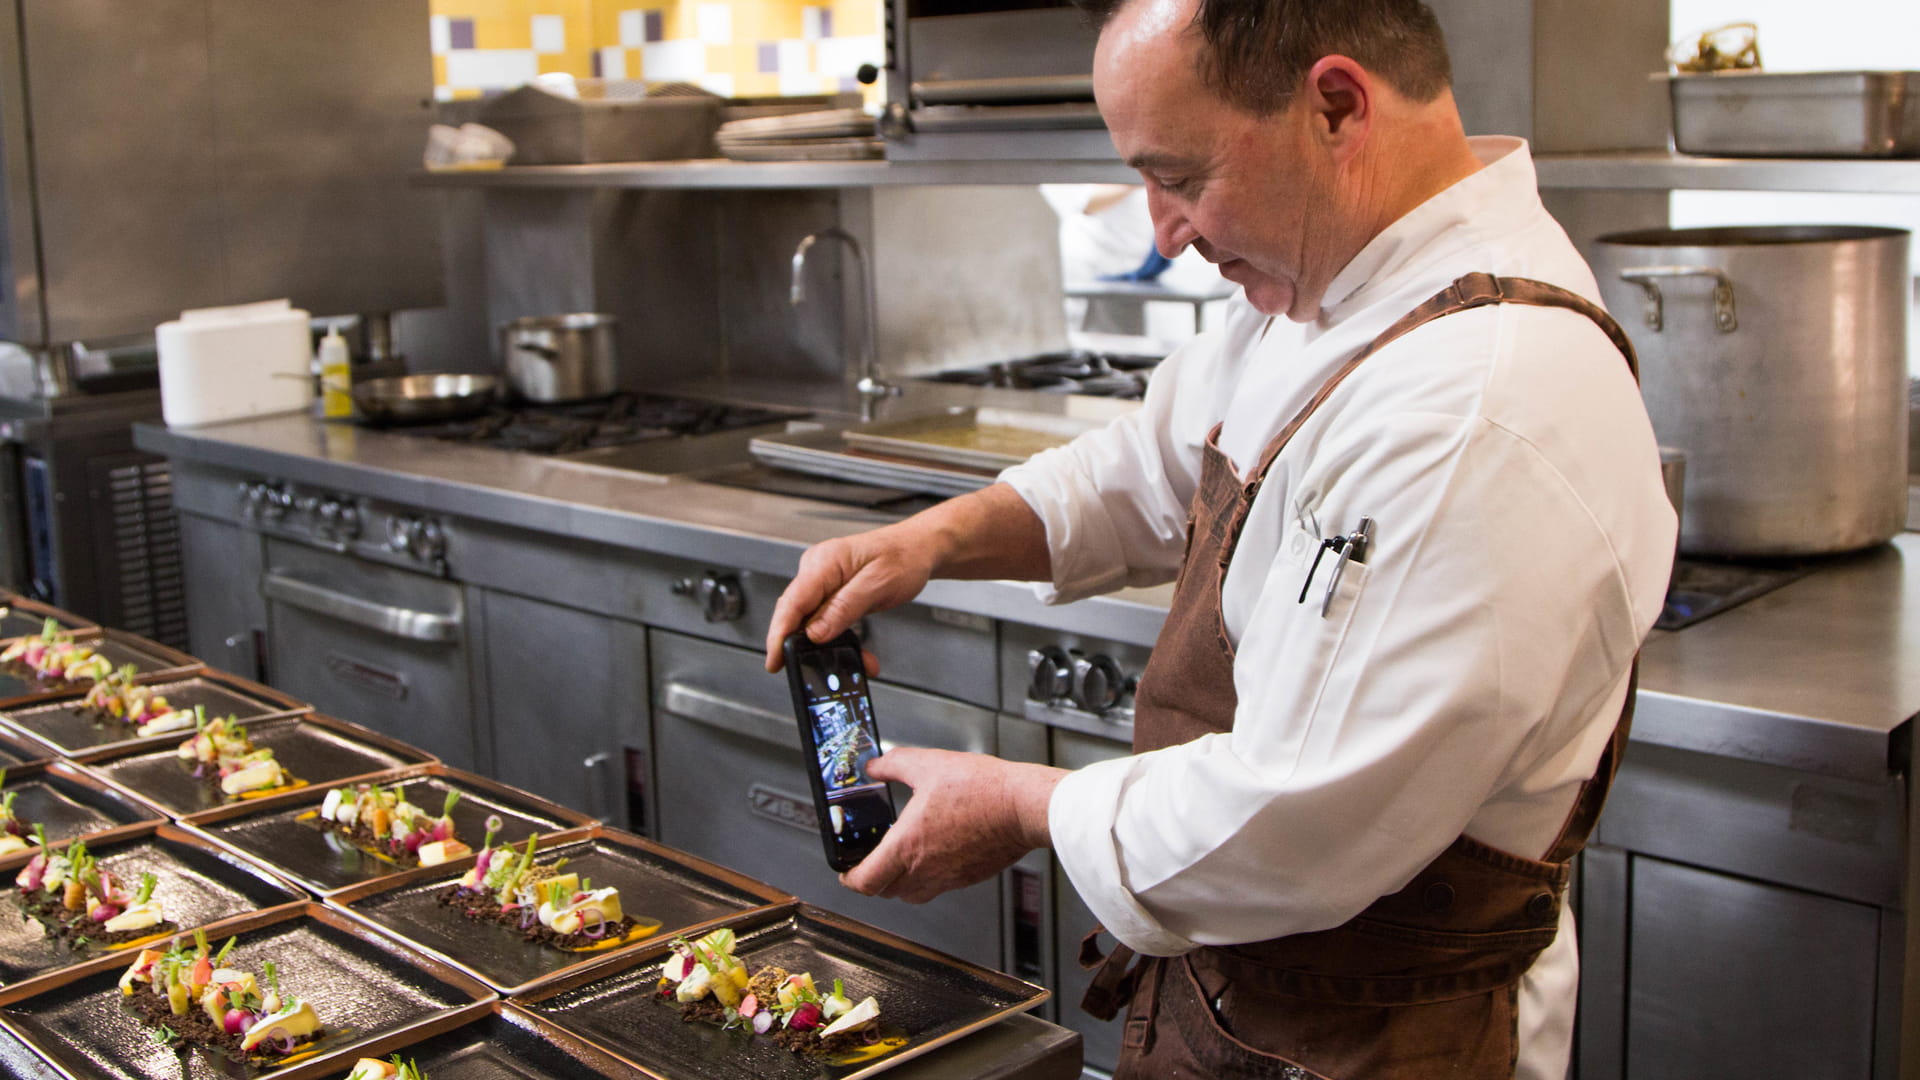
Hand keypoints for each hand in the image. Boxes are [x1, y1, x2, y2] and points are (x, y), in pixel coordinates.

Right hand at [764, 523, 938, 672]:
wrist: (919, 548)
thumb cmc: (904, 557)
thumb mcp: (877, 584)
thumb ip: (844, 608)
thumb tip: (815, 632)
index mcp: (824, 562)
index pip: (792, 601)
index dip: (779, 633)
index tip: (775, 659)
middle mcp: (818, 569)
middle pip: (794, 613)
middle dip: (798, 645)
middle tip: (806, 671)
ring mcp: (823, 581)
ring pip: (809, 620)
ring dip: (824, 645)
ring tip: (848, 663)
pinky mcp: (831, 591)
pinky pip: (824, 619)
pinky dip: (835, 638)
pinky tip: (852, 651)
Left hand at [839, 748, 1065, 903]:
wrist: (1023, 806)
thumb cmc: (983, 790)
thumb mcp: (928, 764)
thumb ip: (893, 765)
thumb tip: (873, 767)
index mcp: (908, 846)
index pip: (865, 882)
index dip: (849, 879)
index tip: (845, 870)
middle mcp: (925, 869)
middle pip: (885, 892)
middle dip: (873, 879)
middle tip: (870, 861)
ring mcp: (948, 877)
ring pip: (912, 894)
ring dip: (899, 882)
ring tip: (901, 858)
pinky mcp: (968, 877)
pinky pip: (939, 886)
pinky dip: (928, 876)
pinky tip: (936, 850)